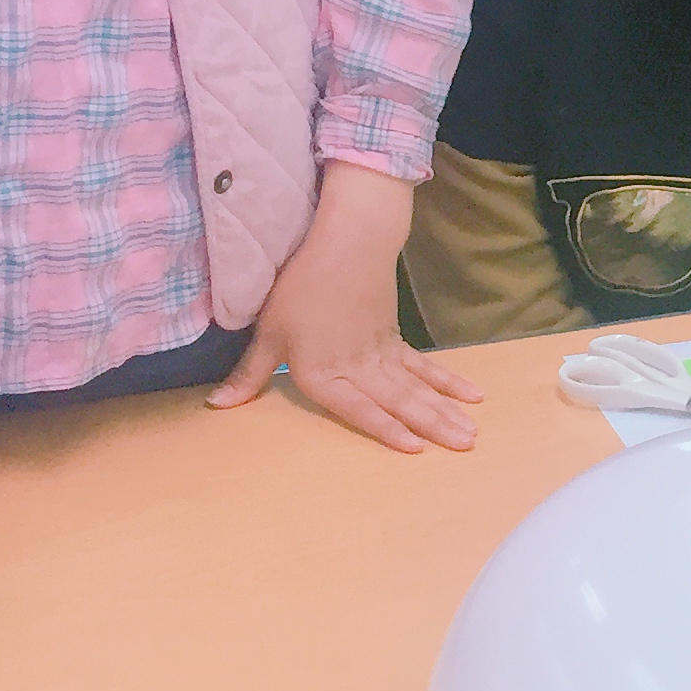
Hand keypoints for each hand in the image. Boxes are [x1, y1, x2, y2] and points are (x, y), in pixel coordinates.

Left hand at [207, 164, 480, 451]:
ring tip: (472, 432)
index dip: (385, 428)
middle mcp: (358, 367)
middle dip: (433, 425)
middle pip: (400, 400)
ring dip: (446, 411)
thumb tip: (218, 406)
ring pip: (417, 388)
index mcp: (324, 371)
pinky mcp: (394, 339)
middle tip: (467, 444)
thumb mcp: (269, 332)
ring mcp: (381, 353)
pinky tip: (471, 395)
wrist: (345, 242)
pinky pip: (424, 367)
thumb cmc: (301, 286)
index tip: (415, 448)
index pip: (358, 407)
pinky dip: (447, 382)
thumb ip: (251, 375)